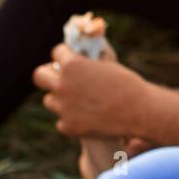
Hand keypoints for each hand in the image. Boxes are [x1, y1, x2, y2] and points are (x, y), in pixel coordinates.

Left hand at [32, 44, 149, 137]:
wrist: (139, 112)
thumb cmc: (127, 84)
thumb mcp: (106, 64)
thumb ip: (87, 61)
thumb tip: (78, 54)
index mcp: (71, 64)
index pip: (56, 52)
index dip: (65, 55)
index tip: (70, 59)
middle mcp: (62, 85)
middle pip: (39, 76)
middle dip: (48, 74)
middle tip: (60, 78)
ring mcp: (62, 107)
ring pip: (50, 100)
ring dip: (61, 99)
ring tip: (82, 101)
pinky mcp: (67, 126)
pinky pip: (62, 120)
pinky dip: (73, 119)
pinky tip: (90, 118)